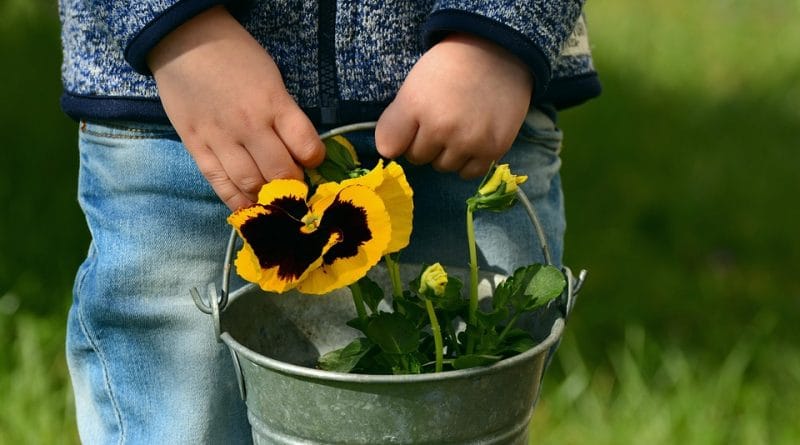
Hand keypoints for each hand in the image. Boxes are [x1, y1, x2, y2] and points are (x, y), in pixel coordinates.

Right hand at [148, 6, 324, 209]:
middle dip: (294, 185)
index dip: (315, 159)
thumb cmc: (235, 55)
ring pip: (251, 184)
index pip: (306, 146)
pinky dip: (237, 201)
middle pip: (280, 173)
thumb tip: (298, 150)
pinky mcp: (197, 148)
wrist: (184, 42)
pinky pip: (219, 184)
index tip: (312, 161)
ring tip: (274, 199)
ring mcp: (221, 139)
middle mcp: (249, 125)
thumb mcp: (271, 78)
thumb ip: (284, 113)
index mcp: (273, 103)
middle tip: (295, 186)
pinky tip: (249, 208)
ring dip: (268, 197)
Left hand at [375, 33, 533, 178]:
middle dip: (425, 143)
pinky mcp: (493, 149)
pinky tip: (473, 140)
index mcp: (415, 105)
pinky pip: (469, 173)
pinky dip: (468, 161)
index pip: (388, 147)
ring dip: (448, 153)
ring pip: (443, 166)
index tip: (411, 126)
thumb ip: (396, 120)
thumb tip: (390, 152)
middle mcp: (441, 128)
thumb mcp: (413, 84)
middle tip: (442, 119)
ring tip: (460, 126)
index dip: (399, 137)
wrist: (499, 53)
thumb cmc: (451, 67)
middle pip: (418, 158)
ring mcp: (468, 141)